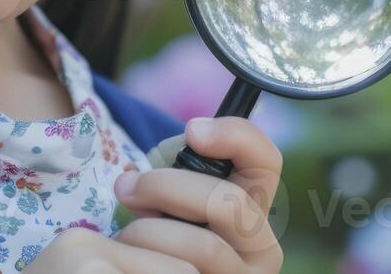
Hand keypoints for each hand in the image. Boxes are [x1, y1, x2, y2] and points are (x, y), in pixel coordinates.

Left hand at [110, 116, 284, 272]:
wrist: (153, 272)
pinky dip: (146, 260)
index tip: (192, 130)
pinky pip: (179, 271)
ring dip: (150, 232)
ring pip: (204, 246)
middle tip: (126, 186)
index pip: (267, 161)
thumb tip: (137, 176)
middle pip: (229, 203)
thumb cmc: (159, 231)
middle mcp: (262, 249)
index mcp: (256, 210)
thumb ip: (170, 171)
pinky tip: (129, 257)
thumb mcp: (171, 194)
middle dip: (167, 187)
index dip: (235, 136)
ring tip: (124, 234)